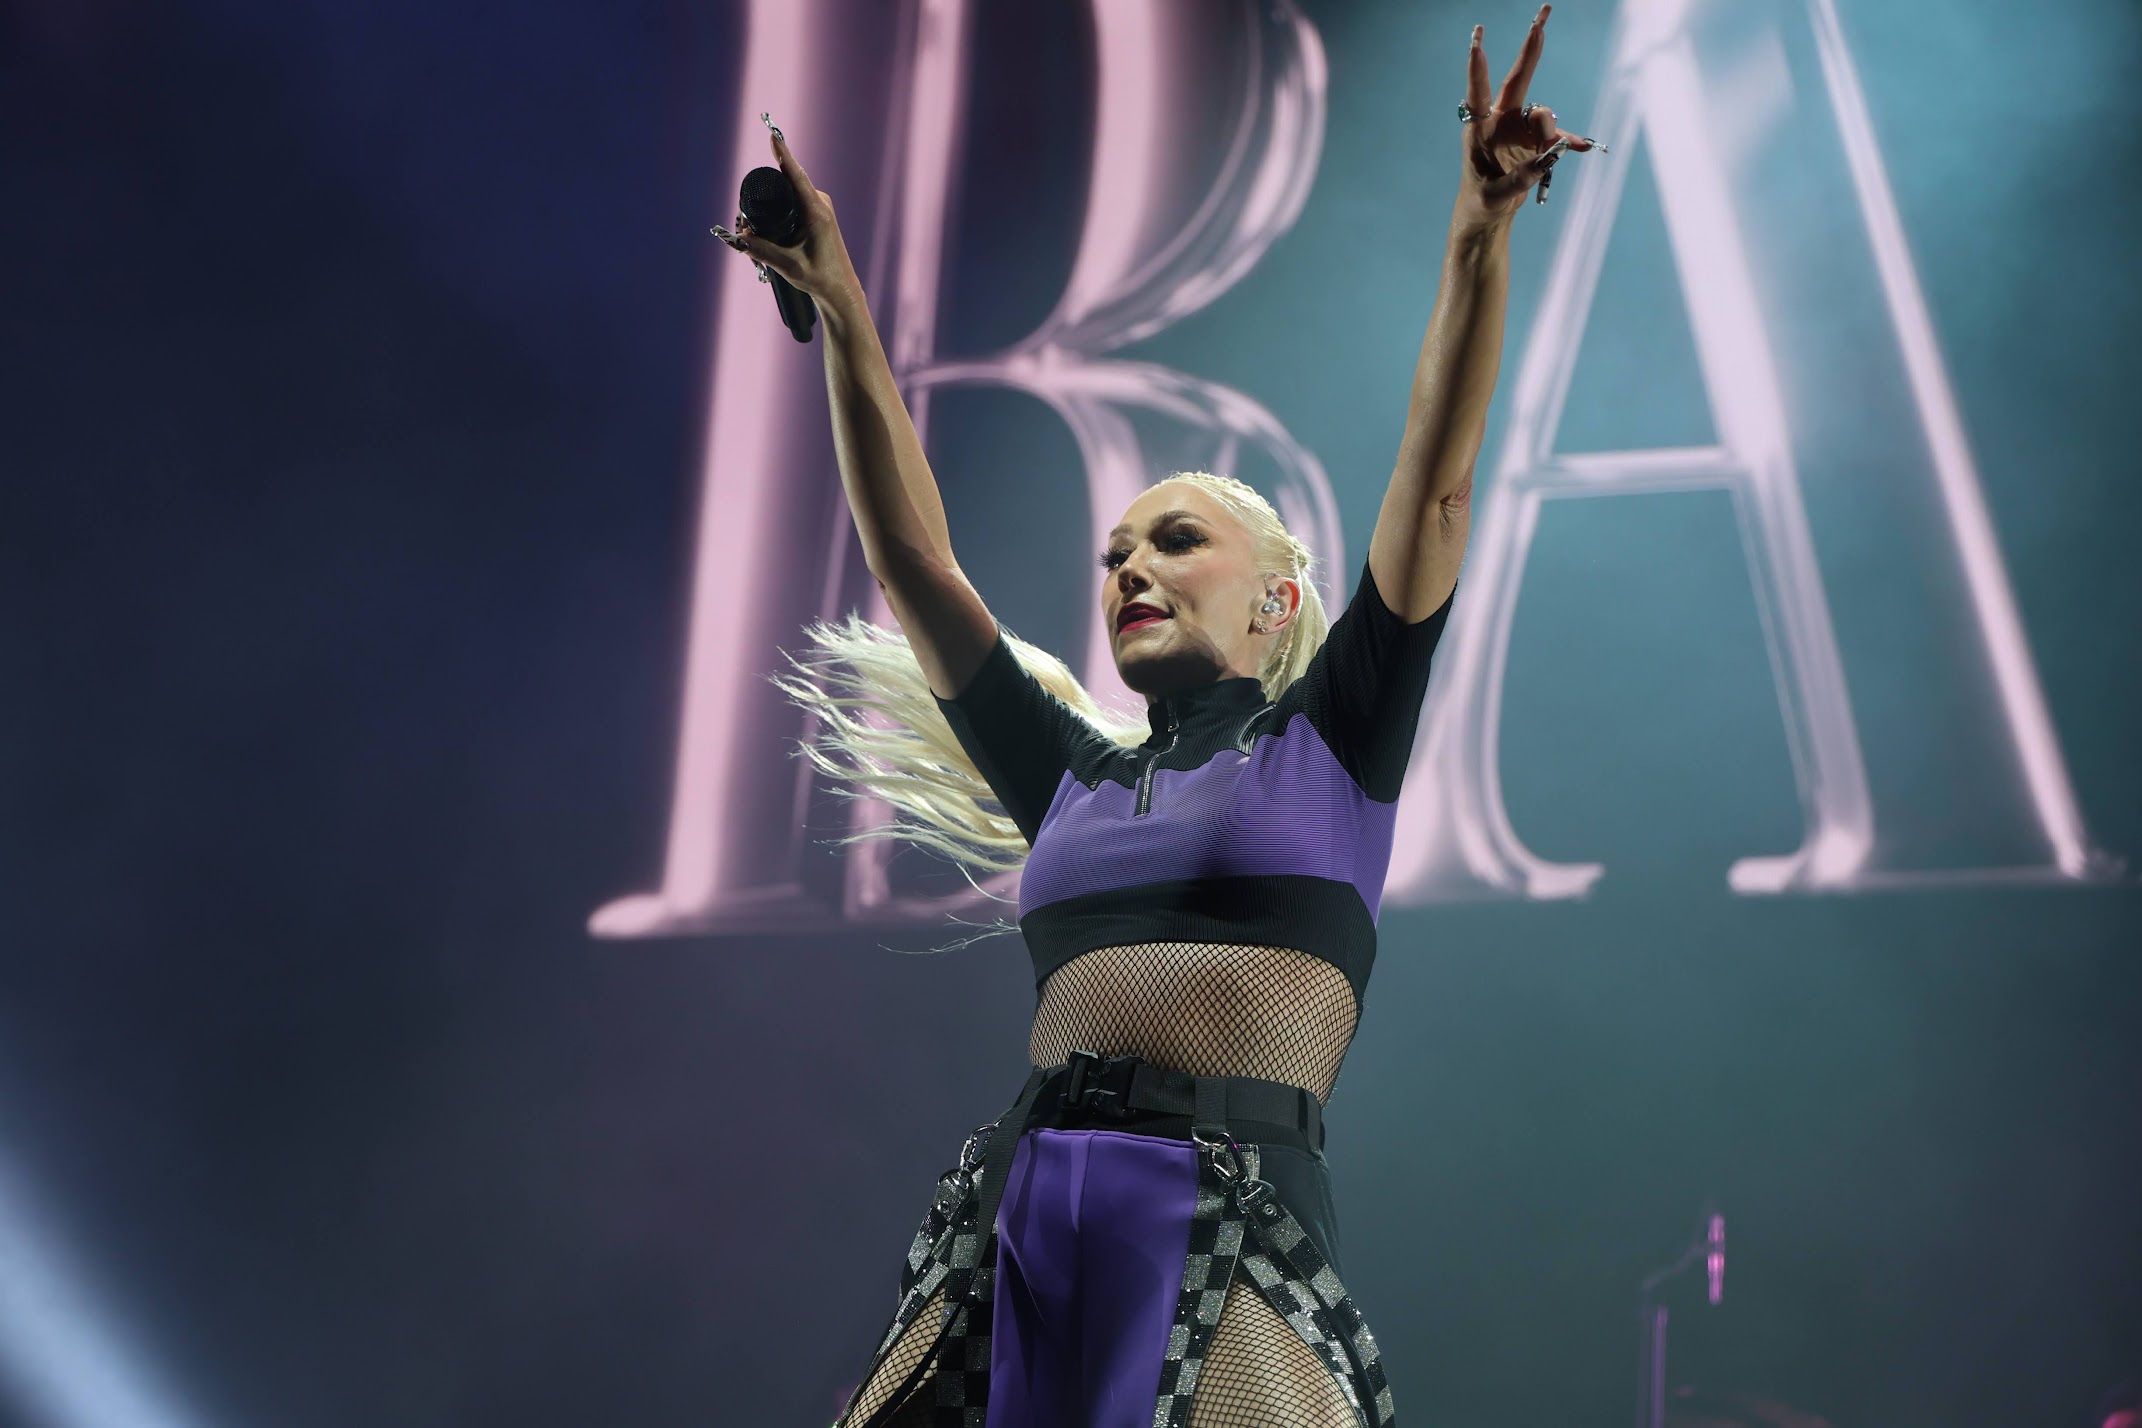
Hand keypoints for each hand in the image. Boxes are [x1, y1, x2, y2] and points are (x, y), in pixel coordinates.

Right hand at [710, 122, 863, 312]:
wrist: (840, 290)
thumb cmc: (820, 278)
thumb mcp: (788, 266)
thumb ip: (762, 250)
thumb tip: (738, 236)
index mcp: (817, 212)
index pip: (795, 175)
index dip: (782, 154)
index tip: (772, 134)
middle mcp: (819, 203)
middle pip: (784, 184)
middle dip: (762, 198)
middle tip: (748, 230)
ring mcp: (819, 206)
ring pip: (787, 194)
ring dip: (769, 209)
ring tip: (760, 241)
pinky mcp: (815, 212)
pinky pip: (792, 201)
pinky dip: (777, 213)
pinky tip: (769, 235)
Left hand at [1453, 6, 1600, 232]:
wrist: (1488, 211)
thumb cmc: (1481, 201)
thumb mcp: (1494, 196)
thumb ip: (1519, 178)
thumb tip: (1546, 159)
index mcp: (1479, 126)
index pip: (1478, 91)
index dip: (1478, 66)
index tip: (1476, 40)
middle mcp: (1500, 119)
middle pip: (1520, 77)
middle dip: (1532, 45)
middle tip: (1543, 12)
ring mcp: (1520, 127)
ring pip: (1544, 116)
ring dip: (1549, 132)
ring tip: (1549, 154)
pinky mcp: (1537, 141)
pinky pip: (1559, 138)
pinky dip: (1569, 142)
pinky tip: (1583, 147)